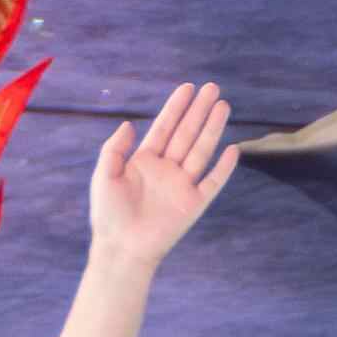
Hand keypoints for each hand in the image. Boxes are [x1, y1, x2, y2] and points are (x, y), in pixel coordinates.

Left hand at [83, 81, 237, 272]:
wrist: (122, 248)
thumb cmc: (109, 214)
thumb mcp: (104, 175)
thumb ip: (114, 149)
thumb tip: (129, 124)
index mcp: (145, 160)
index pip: (165, 127)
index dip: (176, 107)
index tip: (188, 88)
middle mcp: (167, 169)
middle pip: (187, 133)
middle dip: (199, 110)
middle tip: (212, 88)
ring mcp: (182, 185)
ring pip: (201, 150)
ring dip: (212, 129)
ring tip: (223, 106)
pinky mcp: (194, 204)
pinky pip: (212, 182)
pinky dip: (223, 168)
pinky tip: (232, 150)